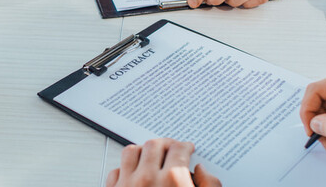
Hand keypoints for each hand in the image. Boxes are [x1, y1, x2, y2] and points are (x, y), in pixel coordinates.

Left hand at [106, 138, 221, 186]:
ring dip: (142, 151)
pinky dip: (124, 170)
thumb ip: (210, 186)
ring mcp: (127, 186)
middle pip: (155, 145)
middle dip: (165, 144)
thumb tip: (203, 172)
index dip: (185, 146)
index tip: (187, 148)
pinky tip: (132, 173)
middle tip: (171, 148)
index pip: (179, 149)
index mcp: (174, 180)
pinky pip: (115, 172)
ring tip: (150, 155)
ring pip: (131, 152)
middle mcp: (148, 180)